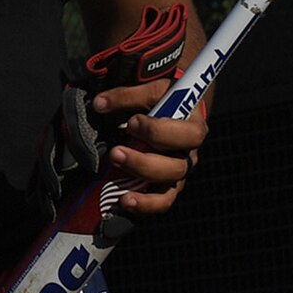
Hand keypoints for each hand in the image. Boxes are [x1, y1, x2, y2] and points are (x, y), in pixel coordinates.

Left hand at [95, 80, 207, 215]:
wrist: (175, 106)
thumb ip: (127, 95)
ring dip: (140, 180)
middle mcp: (189, 152)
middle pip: (176, 166)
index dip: (159, 131)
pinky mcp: (167, 184)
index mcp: (192, 126)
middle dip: (143, 161)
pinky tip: (125, 201)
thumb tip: (100, 104)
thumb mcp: (151, 88)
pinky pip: (162, 200)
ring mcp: (178, 170)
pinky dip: (145, 204)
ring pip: (168, 184)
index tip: (132, 123)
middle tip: (115, 152)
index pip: (186, 134)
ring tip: (115, 172)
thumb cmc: (164, 96)